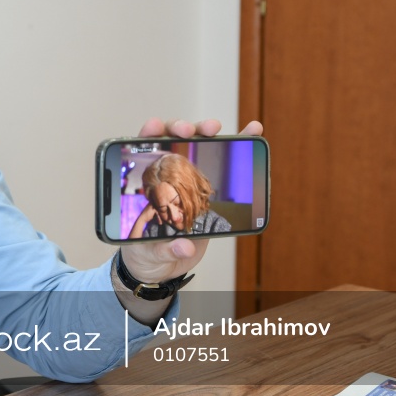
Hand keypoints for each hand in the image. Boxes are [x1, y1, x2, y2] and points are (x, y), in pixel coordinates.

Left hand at [119, 118, 262, 284]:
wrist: (163, 267)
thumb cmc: (145, 254)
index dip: (147, 135)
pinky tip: (252, 130)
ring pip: (198, 146)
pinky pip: (227, 163)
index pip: (142, 152)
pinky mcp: (210, 189)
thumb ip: (164, 249)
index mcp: (146, 187)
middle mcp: (167, 178)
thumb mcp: (148, 254)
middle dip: (181, 130)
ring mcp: (189, 180)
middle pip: (172, 142)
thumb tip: (184, 246)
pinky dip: (240, 143)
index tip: (155, 128)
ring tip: (214, 128)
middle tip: (189, 131)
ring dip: (207, 132)